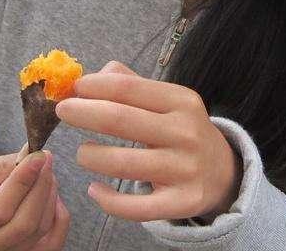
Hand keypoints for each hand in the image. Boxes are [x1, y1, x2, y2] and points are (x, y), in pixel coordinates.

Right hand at [0, 150, 69, 250]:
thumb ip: (6, 165)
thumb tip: (38, 159)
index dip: (23, 182)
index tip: (39, 157)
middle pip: (24, 224)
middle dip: (41, 187)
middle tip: (46, 160)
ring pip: (40, 231)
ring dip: (50, 196)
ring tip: (45, 173)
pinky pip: (53, 243)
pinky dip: (59, 217)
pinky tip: (52, 196)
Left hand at [55, 61, 241, 221]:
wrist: (223, 172)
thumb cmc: (180, 129)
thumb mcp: (167, 100)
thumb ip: (130, 84)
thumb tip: (91, 77)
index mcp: (181, 101)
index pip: (128, 88)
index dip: (94, 86)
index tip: (74, 89)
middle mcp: (185, 132)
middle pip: (120, 120)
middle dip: (82, 113)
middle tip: (62, 112)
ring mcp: (185, 169)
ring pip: (121, 164)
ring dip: (89, 157)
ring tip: (82, 154)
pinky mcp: (181, 203)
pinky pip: (134, 207)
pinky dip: (106, 199)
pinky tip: (94, 189)